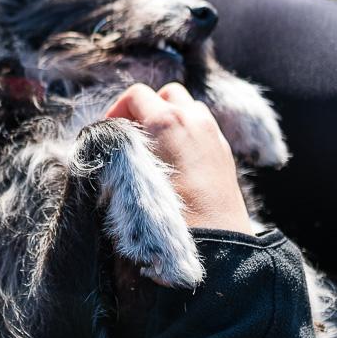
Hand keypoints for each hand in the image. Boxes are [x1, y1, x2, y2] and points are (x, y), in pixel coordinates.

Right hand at [103, 82, 255, 233]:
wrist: (219, 244)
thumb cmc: (172, 217)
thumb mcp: (134, 184)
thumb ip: (120, 154)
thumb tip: (111, 144)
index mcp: (167, 122)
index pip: (137, 94)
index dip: (118, 109)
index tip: (111, 131)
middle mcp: (193, 120)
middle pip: (167, 93)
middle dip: (148, 108)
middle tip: (134, 135)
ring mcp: (213, 133)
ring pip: (189, 106)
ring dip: (171, 117)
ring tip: (157, 146)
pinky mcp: (225, 151)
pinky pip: (204, 126)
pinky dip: (189, 132)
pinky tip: (179, 161)